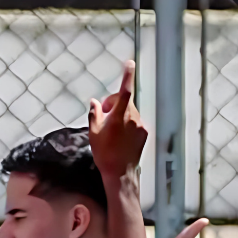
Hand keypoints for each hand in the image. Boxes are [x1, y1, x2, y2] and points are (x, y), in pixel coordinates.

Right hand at [88, 60, 147, 177]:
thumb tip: (94, 103)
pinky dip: (127, 125)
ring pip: (129, 112)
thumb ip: (94, 114)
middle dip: (113, 105)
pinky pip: (134, 122)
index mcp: (119, 116)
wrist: (120, 173)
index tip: (129, 63)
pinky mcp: (144, 132)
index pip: (124, 91)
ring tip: (111, 133)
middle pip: (123, 101)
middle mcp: (132, 118)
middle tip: (102, 118)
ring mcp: (140, 125)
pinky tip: (120, 138)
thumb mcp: (93, 133)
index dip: (127, 76)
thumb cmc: (105, 154)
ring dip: (120, 116)